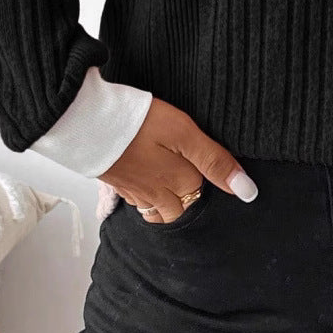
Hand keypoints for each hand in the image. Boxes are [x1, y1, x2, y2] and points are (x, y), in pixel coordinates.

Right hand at [98, 97, 257, 222]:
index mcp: (179, 184)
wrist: (85, 121)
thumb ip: (215, 161)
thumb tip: (247, 192)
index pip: (204, 193)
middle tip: (193, 174)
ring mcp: (135, 193)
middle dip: (190, 199)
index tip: (210, 165)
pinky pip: (138, 202)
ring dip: (169, 203)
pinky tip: (147, 180)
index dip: (210, 179)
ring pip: (159, 211)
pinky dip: (147, 198)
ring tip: (174, 184)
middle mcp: (158, 196)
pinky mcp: (117, 185)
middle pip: (182, 210)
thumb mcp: (185, 135)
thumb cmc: (137, 122)